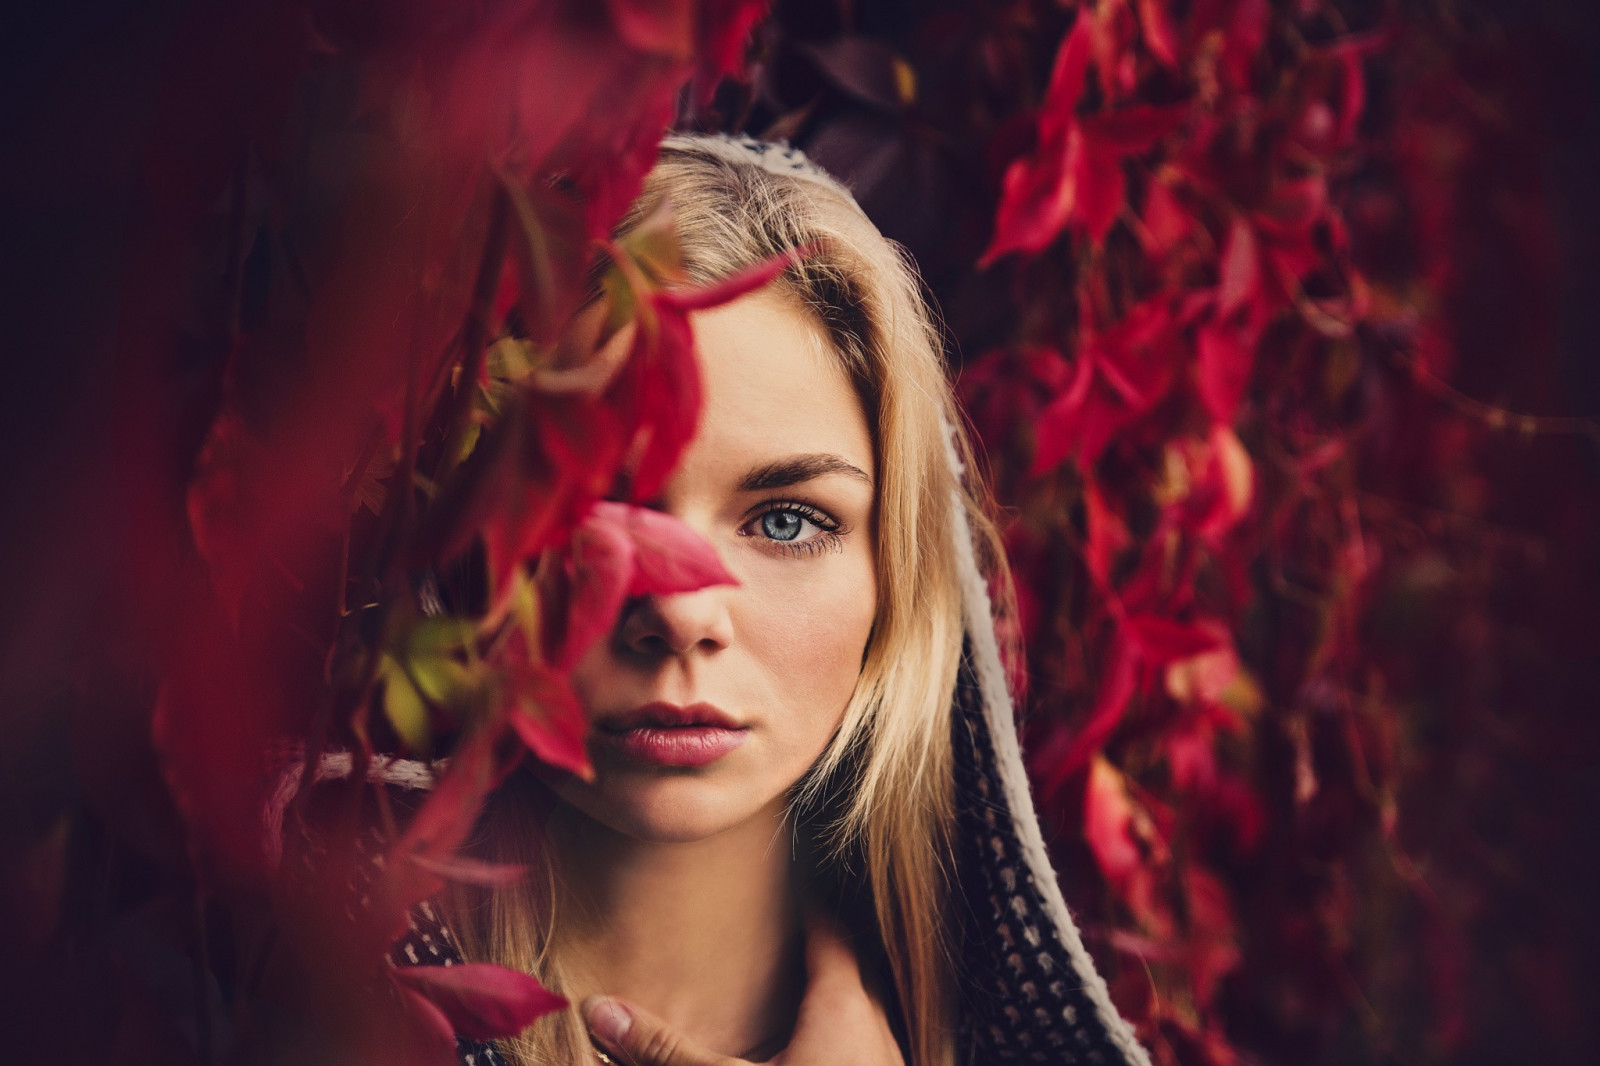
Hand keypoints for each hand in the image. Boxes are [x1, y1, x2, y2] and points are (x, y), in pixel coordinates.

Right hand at [581, 914, 904, 1065]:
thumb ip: (666, 1050)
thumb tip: (602, 1010)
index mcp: (841, 1006)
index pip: (830, 930)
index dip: (808, 904)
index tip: (785, 884)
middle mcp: (876, 1027)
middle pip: (852, 966)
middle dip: (818, 947)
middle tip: (781, 931)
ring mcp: (889, 1061)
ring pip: (866, 1010)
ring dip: (834, 996)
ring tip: (795, 991)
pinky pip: (868, 1048)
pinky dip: (842, 1037)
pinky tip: (811, 1052)